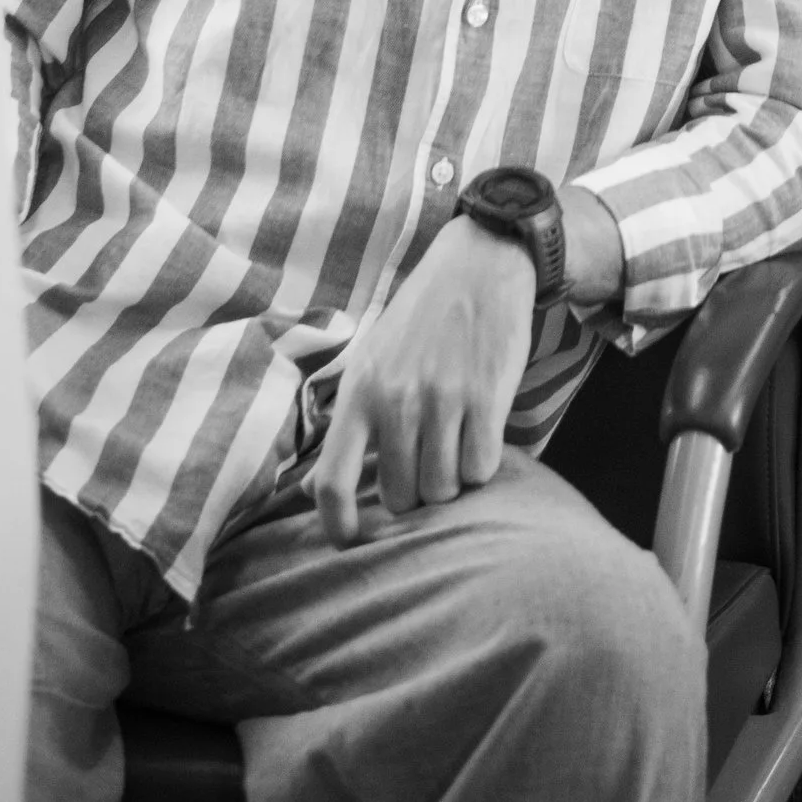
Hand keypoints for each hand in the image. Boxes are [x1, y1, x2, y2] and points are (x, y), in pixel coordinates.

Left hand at [308, 220, 534, 543]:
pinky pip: (481, 468)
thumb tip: (314, 491)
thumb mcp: (372, 359)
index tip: (350, 540)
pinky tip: (480, 434)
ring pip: (443, 489)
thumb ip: (349, 423)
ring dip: (451, 481)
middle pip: (400, 496)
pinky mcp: (487, 396)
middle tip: (425, 464)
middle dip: (414, 493)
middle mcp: (396, 398)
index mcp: (359, 391)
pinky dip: (482, 465)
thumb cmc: (421, 316)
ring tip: (454, 446)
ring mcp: (443, 398)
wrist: (480, 261)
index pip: (331, 480)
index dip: (337, 525)